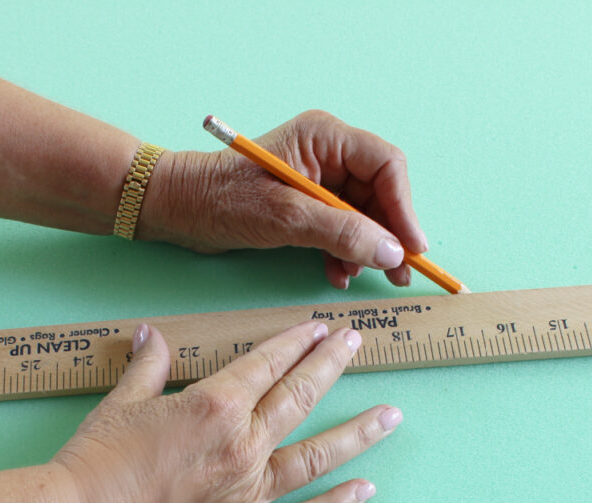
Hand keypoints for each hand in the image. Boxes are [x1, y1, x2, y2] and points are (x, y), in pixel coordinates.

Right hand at [51, 320, 402, 502]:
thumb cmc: (98, 461)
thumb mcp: (122, 402)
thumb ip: (148, 367)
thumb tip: (150, 335)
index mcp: (216, 406)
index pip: (267, 364)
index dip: (295, 342)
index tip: (319, 329)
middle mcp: (243, 445)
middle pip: (300, 397)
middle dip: (332, 365)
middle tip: (358, 345)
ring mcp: (248, 491)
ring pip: (316, 456)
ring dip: (357, 433)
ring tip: (391, 415)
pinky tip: (365, 493)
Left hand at [137, 110, 428, 289]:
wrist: (179, 211)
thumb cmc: (222, 200)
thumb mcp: (287, 217)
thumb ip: (343, 233)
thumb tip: (392, 253)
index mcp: (325, 138)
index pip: (386, 167)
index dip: (404, 209)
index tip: (412, 248)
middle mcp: (326, 154)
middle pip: (379, 194)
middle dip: (388, 236)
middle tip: (400, 274)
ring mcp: (317, 181)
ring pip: (362, 217)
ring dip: (364, 249)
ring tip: (358, 276)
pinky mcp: (306, 206)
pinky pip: (340, 229)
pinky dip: (342, 254)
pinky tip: (337, 274)